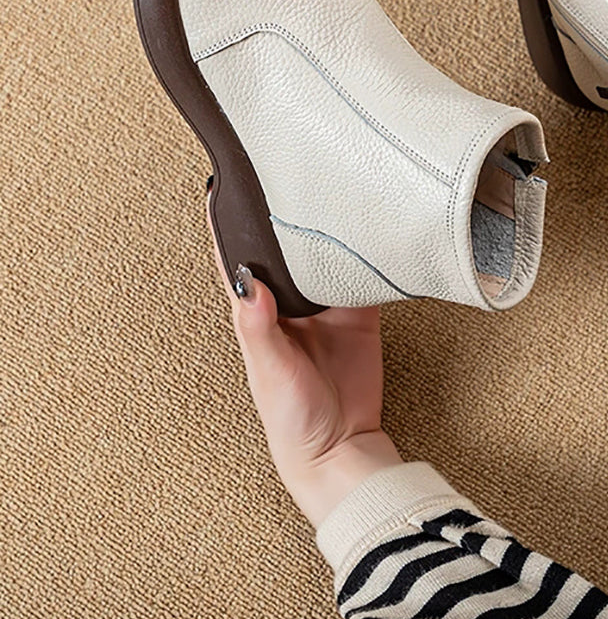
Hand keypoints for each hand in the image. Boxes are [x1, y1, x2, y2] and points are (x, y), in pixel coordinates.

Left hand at [208, 198, 402, 525]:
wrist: (343, 449)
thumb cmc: (291, 419)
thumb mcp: (270, 372)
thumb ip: (260, 328)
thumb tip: (248, 283)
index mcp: (257, 311)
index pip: (236, 257)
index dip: (228, 222)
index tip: (225, 181)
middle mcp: (290, 301)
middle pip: (283, 245)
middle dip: (284, 212)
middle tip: (289, 169)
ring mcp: (326, 304)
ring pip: (323, 252)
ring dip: (325, 226)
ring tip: (330, 187)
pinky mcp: (360, 312)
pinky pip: (363, 271)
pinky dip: (366, 251)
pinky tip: (371, 228)